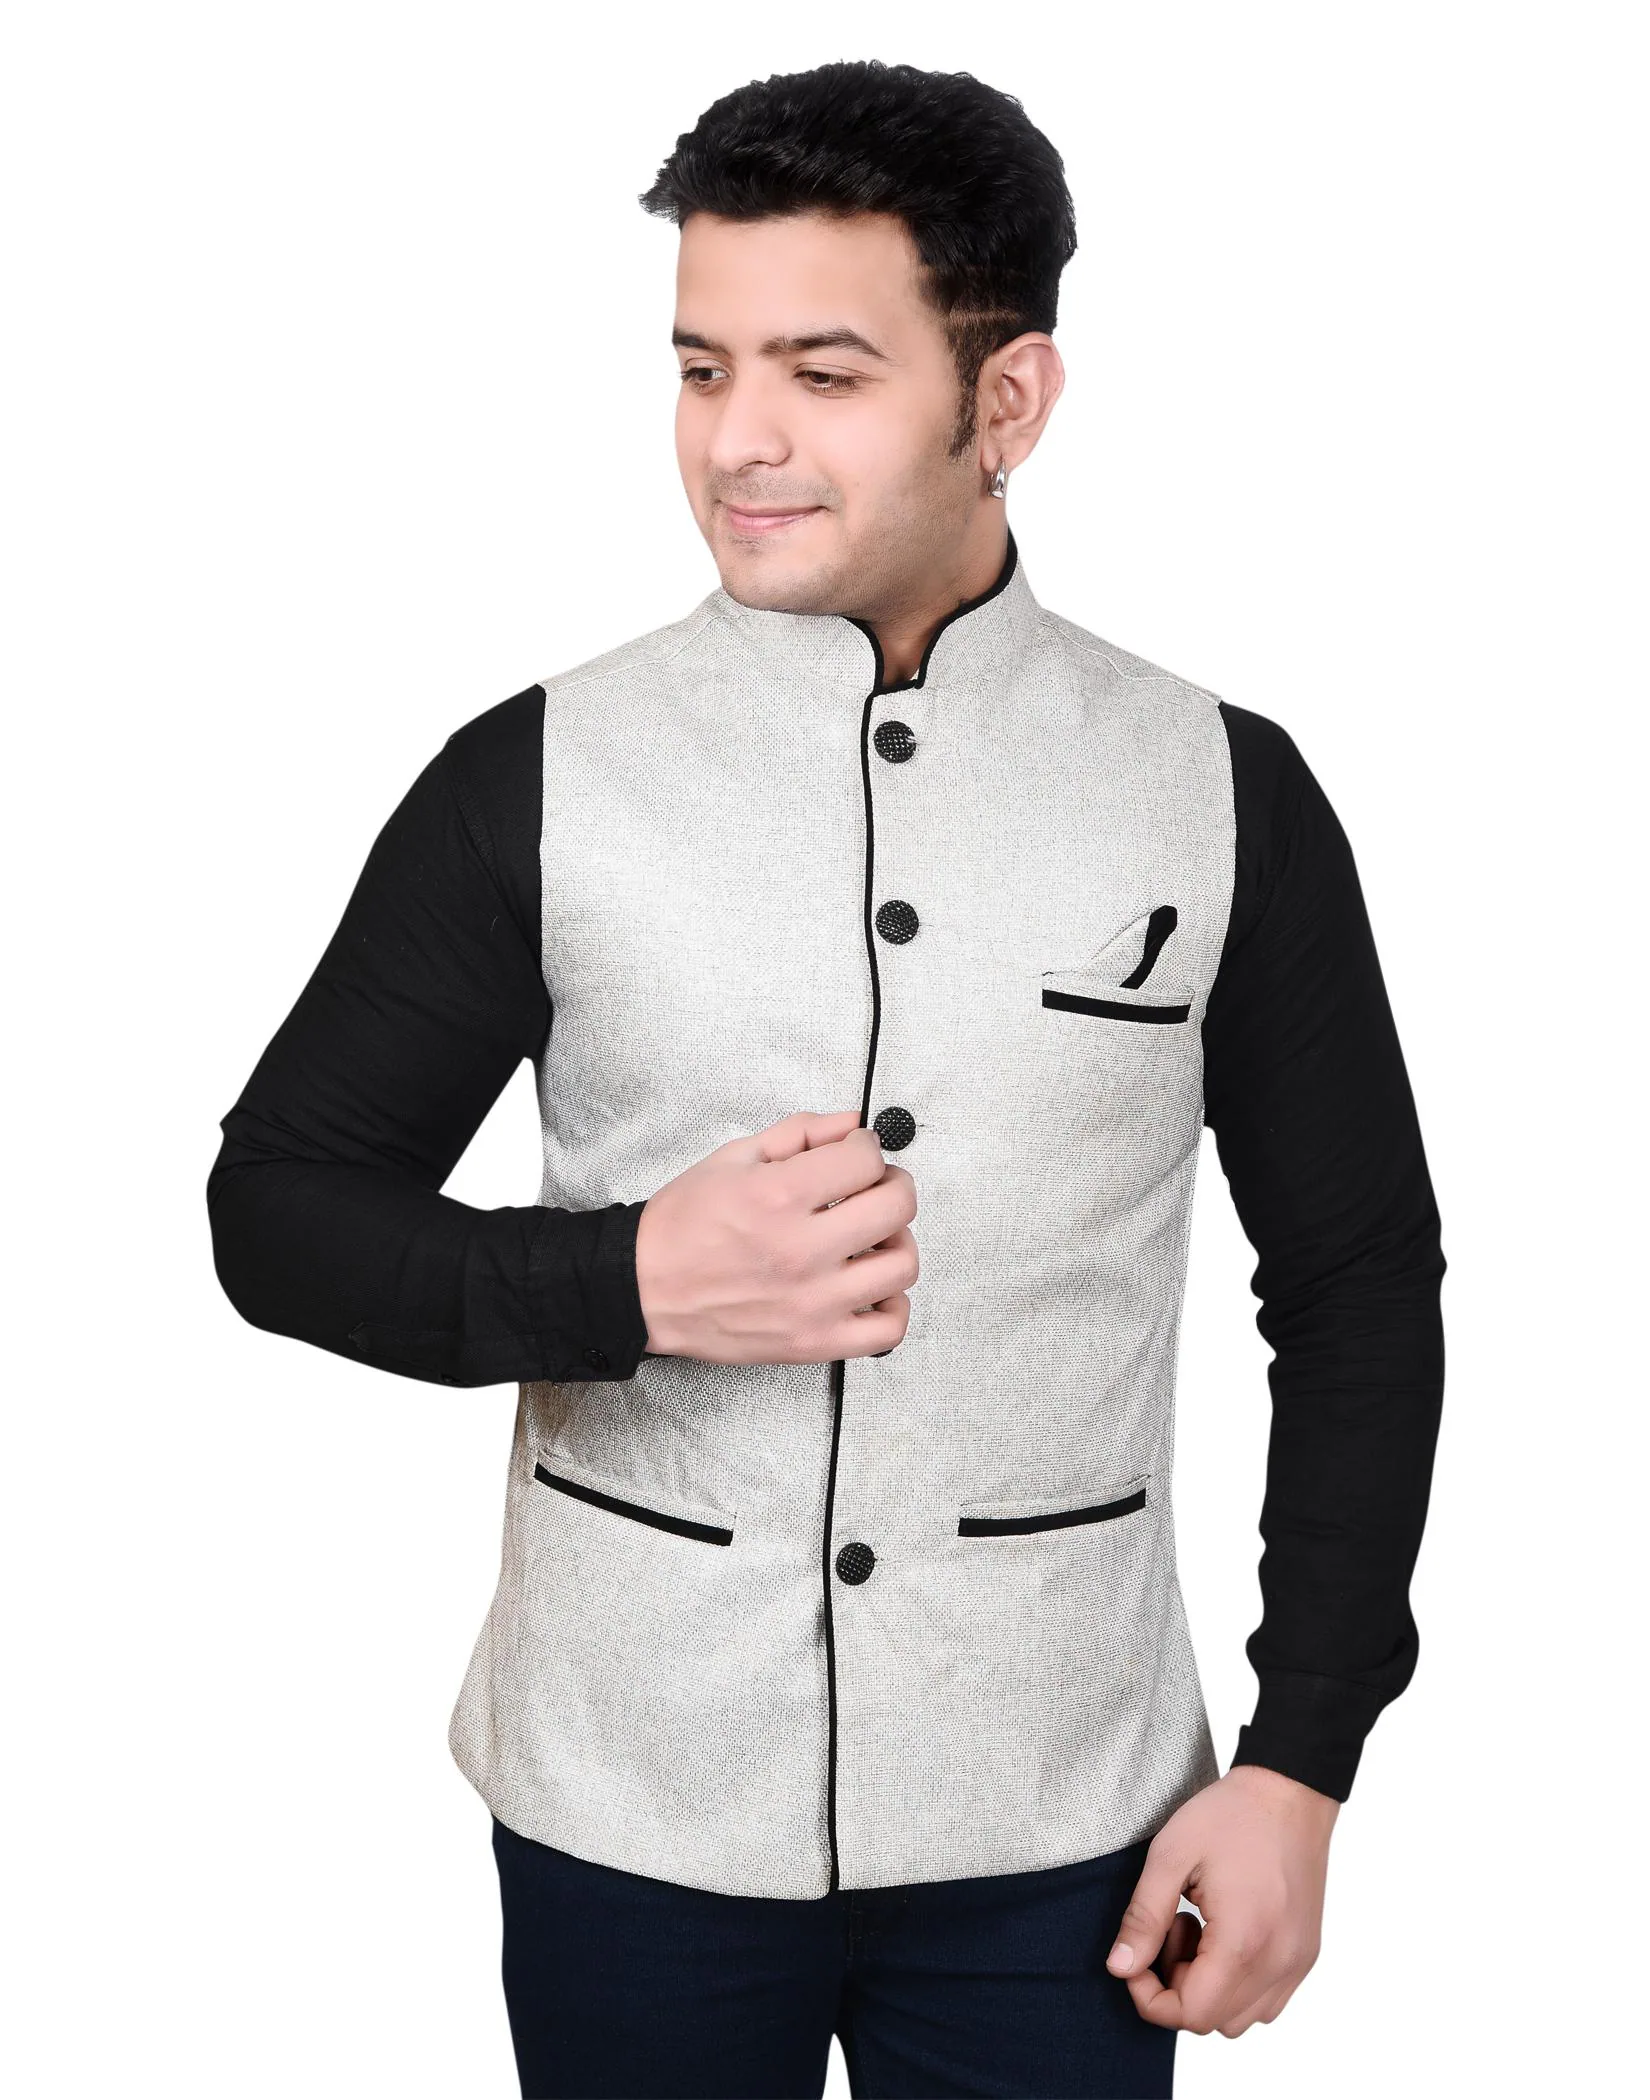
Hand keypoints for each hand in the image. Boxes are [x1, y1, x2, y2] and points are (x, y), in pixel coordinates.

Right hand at [635, 1108, 918, 1363]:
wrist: (641, 1289)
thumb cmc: (682, 1226)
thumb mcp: (733, 1158)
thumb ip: (800, 1133)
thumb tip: (854, 1121)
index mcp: (777, 1196)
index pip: (867, 1160)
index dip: (868, 1147)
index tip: (857, 1152)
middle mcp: (800, 1251)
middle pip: (896, 1207)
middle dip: (893, 1185)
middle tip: (874, 1186)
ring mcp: (811, 1302)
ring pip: (902, 1266)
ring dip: (896, 1241)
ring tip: (872, 1237)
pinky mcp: (813, 1342)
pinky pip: (887, 1330)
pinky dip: (893, 1305)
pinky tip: (871, 1286)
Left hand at [1105, 1764, 1338, 2035]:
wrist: (1290, 1790)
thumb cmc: (1231, 1815)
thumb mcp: (1170, 1856)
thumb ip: (1143, 1917)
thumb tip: (1119, 1968)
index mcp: (1243, 1943)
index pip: (1191, 2014)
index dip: (1151, 1997)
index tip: (1138, 1957)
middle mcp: (1279, 1964)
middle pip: (1213, 2020)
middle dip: (1177, 1986)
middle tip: (1174, 1926)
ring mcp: (1298, 1963)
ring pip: (1242, 2017)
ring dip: (1208, 1987)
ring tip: (1201, 1926)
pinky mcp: (1306, 1954)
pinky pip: (1267, 1999)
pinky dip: (1237, 1982)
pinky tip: (1226, 1932)